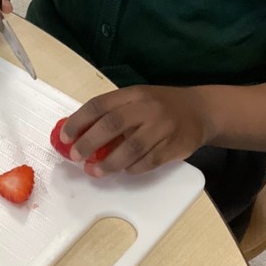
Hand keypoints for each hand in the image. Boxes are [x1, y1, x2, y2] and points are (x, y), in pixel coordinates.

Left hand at [61, 86, 211, 176]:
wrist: (200, 110)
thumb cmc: (160, 106)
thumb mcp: (138, 99)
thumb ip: (113, 112)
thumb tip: (79, 133)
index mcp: (133, 94)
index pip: (99, 105)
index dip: (79, 121)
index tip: (65, 136)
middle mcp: (147, 108)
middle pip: (112, 125)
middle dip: (89, 143)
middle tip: (76, 156)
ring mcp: (162, 127)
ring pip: (131, 148)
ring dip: (109, 163)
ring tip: (94, 171)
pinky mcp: (174, 146)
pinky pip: (148, 161)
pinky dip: (132, 169)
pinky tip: (123, 171)